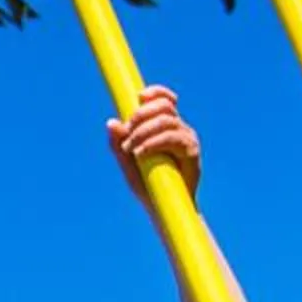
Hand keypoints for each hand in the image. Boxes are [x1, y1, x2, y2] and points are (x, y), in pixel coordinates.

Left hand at [110, 83, 201, 201]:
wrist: (163, 209)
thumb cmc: (147, 186)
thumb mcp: (128, 163)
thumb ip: (119, 144)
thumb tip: (111, 122)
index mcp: (166, 127)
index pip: (165, 100)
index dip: (155, 92)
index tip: (139, 97)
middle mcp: (179, 129)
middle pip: (163, 106)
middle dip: (141, 116)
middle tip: (127, 135)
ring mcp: (186, 139)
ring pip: (166, 120)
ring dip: (143, 131)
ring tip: (131, 149)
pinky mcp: (191, 152)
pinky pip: (172, 138)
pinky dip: (153, 142)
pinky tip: (140, 152)